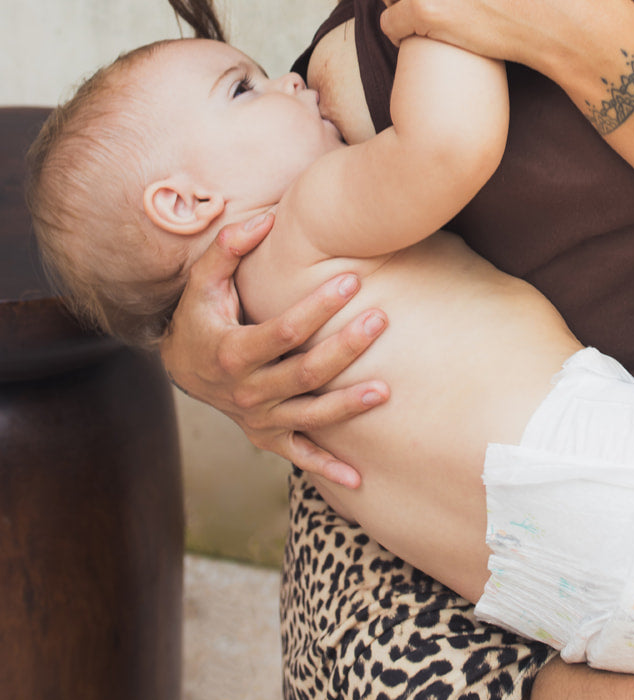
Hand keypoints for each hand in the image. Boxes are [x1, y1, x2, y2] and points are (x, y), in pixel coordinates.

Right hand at [159, 214, 388, 488]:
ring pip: (310, 416)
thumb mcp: (203, 280)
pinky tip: (359, 480)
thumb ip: (229, 248)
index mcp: (233, 351)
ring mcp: (258, 418)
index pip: (284, 331)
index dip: (318, 306)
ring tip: (385, 391)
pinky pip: (299, 456)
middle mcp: (246, 391)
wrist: (182, 366)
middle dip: (345, 347)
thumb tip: (265, 219)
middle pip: (305, 372)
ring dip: (348, 406)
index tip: (351, 279)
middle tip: (381, 319)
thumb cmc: (201, 315)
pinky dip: (328, 469)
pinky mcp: (267, 436)